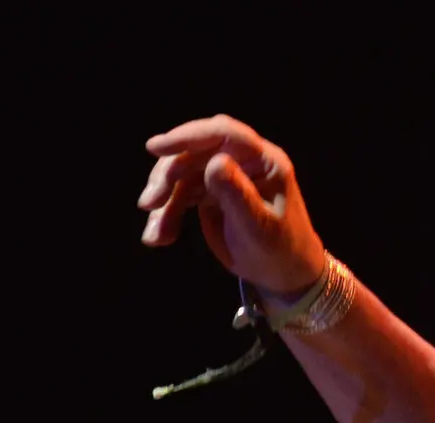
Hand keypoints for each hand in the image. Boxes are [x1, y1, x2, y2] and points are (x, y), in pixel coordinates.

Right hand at [138, 115, 326, 297]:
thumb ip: (238, 195)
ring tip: (156, 234)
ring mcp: (224, 176)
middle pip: (194, 153)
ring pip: (181, 175)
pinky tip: (159, 237)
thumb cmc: (280, 252)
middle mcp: (242, 162)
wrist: (284, 276)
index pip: (225, 134)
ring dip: (164, 202)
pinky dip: (167, 214)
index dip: (189, 136)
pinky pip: (180, 195)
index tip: (156, 147)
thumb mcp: (259, 227)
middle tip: (150, 204)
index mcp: (264, 161)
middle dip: (168, 176)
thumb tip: (215, 162)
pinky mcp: (209, 193)